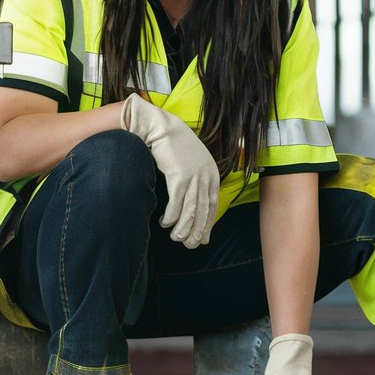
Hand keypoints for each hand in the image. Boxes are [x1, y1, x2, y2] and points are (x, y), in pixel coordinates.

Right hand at [120, 94, 219, 247]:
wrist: (162, 128)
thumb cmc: (176, 146)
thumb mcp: (194, 162)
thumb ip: (198, 180)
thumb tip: (196, 202)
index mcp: (212, 174)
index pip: (212, 205)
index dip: (207, 224)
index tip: (202, 239)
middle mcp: (206, 176)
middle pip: (203, 211)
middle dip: (196, 232)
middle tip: (188, 246)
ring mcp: (193, 177)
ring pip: (190, 211)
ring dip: (183, 228)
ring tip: (175, 238)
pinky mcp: (179, 177)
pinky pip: (176, 204)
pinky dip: (171, 217)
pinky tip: (165, 222)